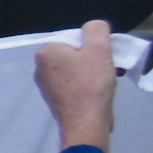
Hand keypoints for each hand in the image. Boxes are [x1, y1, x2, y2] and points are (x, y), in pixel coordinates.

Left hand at [34, 19, 116, 151]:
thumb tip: (94, 28)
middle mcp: (41, 69)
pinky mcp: (57, 102)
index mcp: (46, 53)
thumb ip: (96, 29)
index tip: (107, 56)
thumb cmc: (91, 84)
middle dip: (96, 60)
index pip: (74, 38)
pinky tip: (101, 94)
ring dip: (95, 73)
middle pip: (76, 55)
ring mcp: (47, 87)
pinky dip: (89, 87)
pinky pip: (76, 87)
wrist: (86, 125)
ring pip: (77, 71)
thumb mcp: (99, 48)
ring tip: (109, 81)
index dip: (94, 45)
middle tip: (112, 69)